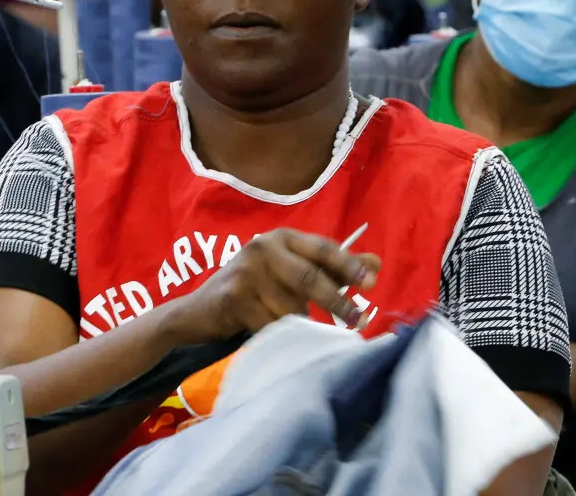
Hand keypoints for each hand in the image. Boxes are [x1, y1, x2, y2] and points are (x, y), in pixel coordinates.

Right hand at [173, 228, 380, 341]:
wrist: (199, 311)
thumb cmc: (253, 291)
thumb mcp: (291, 275)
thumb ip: (331, 269)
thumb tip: (376, 264)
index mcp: (282, 237)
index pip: (323, 248)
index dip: (348, 265)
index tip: (371, 282)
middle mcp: (264, 246)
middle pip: (310, 278)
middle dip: (336, 302)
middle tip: (358, 320)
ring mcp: (247, 270)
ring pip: (291, 307)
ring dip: (299, 324)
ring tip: (293, 327)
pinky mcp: (234, 296)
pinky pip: (271, 324)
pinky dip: (279, 335)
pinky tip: (275, 337)